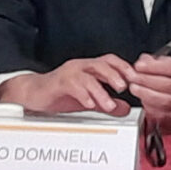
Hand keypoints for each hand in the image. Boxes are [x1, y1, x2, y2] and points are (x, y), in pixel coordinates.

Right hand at [0, 56, 133, 115]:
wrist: (33, 94)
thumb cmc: (60, 93)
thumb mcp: (88, 100)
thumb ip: (105, 103)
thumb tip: (125, 108)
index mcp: (89, 68)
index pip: (110, 61)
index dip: (124, 68)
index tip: (136, 79)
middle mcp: (80, 67)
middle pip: (101, 64)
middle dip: (115, 75)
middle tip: (125, 87)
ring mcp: (69, 73)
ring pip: (88, 76)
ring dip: (100, 90)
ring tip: (109, 104)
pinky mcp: (58, 83)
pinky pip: (72, 85)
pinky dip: (83, 95)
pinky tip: (89, 104)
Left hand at [129, 54, 170, 129]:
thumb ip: (160, 62)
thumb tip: (144, 61)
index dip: (153, 67)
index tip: (139, 65)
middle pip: (167, 85)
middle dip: (145, 80)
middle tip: (132, 77)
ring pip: (163, 101)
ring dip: (145, 94)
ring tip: (134, 87)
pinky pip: (162, 113)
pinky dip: (149, 106)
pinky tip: (143, 99)